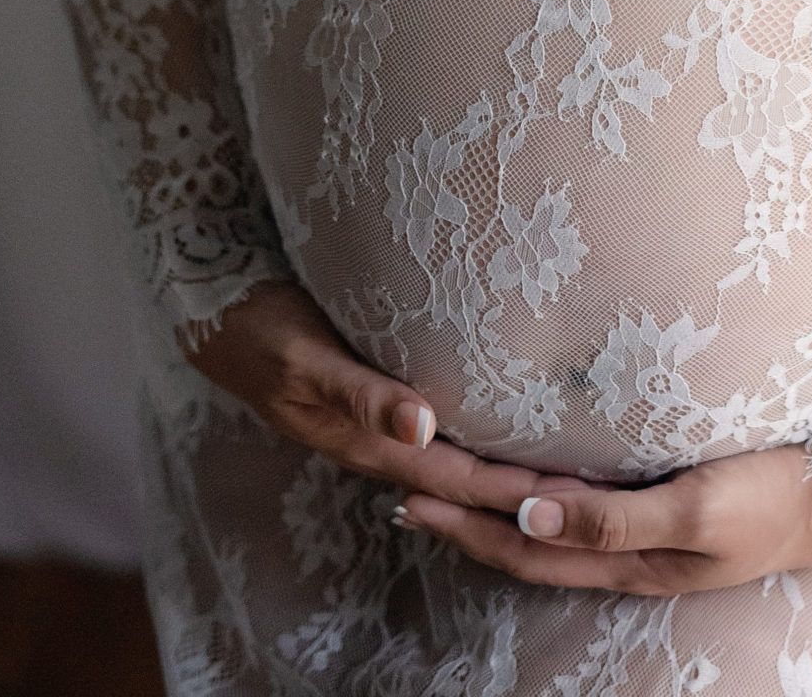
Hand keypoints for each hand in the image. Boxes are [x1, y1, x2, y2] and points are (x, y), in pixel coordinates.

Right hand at [181, 279, 574, 532]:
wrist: (220, 314)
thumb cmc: (264, 329)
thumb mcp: (306, 358)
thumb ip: (359, 393)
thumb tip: (419, 427)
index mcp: (368, 442)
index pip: (459, 477)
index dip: (513, 490)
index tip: (570, 497)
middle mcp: (380, 443)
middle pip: (465, 479)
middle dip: (523, 491)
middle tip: (592, 492)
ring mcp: (378, 426)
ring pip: (454, 460)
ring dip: (503, 470)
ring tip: (563, 471)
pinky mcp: (378, 400)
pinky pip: (439, 432)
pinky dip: (476, 438)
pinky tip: (503, 427)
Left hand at [390, 438, 811, 592]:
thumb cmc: (773, 495)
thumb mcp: (695, 508)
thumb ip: (611, 516)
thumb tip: (527, 510)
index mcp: (624, 556)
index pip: (520, 538)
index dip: (461, 517)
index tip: (407, 488)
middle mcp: (623, 553)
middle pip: (520, 539)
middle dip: (457, 516)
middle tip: (398, 485)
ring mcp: (643, 538)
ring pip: (544, 529)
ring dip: (486, 512)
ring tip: (439, 490)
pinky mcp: (663, 510)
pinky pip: (579, 512)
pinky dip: (534, 498)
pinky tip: (524, 482)